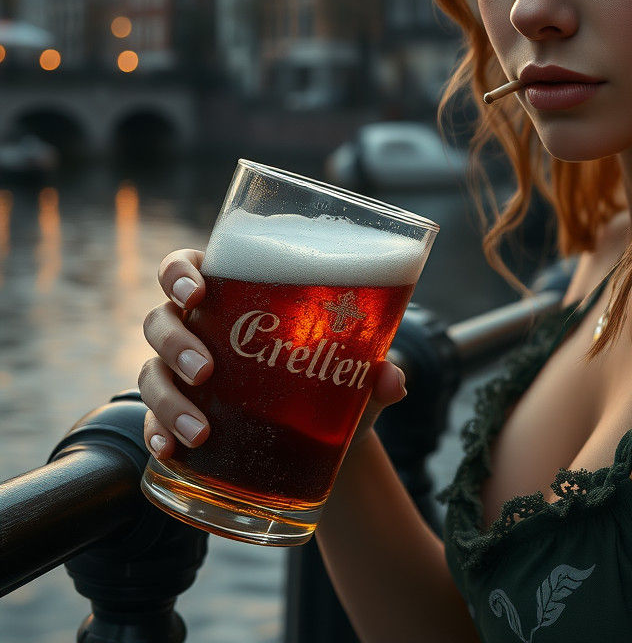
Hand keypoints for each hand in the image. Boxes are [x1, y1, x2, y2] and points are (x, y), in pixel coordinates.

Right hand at [138, 249, 407, 461]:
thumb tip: (393, 379)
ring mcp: (183, 371)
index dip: (179, 273)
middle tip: (207, 370)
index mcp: (236, 294)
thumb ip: (376, 368)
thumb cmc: (334, 379)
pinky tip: (171, 451)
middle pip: (162, 318)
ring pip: (152, 371)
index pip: (188, 267)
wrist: (324, 439)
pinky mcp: (178, 414)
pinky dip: (157, 433)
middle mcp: (202, 327)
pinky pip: (152, 419)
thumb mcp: (356, 370)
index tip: (197, 292)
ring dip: (168, 398)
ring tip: (201, 430)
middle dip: (176, 342)